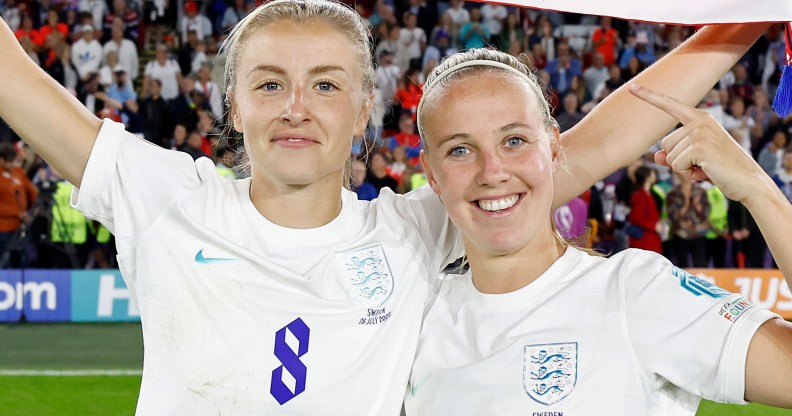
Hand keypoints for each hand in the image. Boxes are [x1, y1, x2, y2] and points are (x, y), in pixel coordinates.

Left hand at [629, 83, 764, 203]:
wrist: (750, 182)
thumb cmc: (722, 170)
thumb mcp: (694, 160)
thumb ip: (673, 155)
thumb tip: (656, 156)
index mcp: (700, 118)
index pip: (669, 104)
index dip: (648, 96)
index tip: (631, 87)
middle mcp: (700, 121)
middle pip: (665, 144)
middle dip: (679, 160)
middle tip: (704, 163)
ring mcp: (700, 132)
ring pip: (669, 157)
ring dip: (684, 169)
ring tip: (707, 167)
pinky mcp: (699, 147)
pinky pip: (676, 166)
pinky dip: (688, 174)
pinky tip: (707, 172)